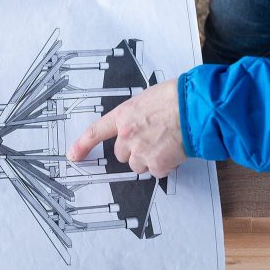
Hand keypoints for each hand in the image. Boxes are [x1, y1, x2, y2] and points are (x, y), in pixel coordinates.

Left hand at [67, 79, 185, 177]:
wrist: (196, 108)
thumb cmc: (177, 98)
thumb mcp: (148, 99)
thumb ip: (137, 116)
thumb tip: (139, 127)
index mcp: (123, 115)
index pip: (96, 132)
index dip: (82, 145)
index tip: (73, 155)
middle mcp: (127, 135)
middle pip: (121, 154)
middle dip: (134, 151)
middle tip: (153, 140)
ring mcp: (141, 151)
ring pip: (138, 165)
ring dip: (150, 159)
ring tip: (166, 144)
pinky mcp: (157, 164)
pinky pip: (157, 171)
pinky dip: (165, 165)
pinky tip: (175, 150)